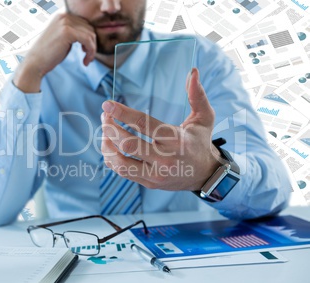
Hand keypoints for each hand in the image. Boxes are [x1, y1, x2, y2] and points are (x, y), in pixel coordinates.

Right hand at [13, 13, 95, 92]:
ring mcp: (65, 22)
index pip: (85, 23)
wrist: (35, 62)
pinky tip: (85, 61)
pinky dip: (91, 51)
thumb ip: (74, 33)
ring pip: (91, 34)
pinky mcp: (68, 32)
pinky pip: (88, 40)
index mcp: (62, 15)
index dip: (89, 38)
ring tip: (87, 60)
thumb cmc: (49, 54)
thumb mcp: (63, 38)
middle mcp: (64, 15)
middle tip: (88, 57)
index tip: (86, 51)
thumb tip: (91, 35)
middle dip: (92, 44)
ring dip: (92, 49)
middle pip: (90, 28)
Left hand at [101, 68, 221, 190]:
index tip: (107, 105)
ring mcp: (156, 174)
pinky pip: (123, 172)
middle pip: (128, 144)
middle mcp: (165, 159)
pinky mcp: (149, 183)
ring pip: (122, 162)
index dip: (123, 113)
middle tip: (104, 116)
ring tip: (105, 131)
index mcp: (176, 140)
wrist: (206, 175)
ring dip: (108, 145)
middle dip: (111, 128)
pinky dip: (112, 158)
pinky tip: (110, 146)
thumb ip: (197, 95)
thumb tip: (193, 71)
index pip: (144, 124)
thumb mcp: (205, 118)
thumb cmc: (200, 142)